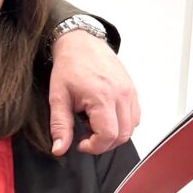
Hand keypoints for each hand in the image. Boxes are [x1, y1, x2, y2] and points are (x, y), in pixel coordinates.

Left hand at [49, 30, 139, 155]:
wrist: (80, 43)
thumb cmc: (69, 66)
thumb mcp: (58, 97)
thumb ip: (60, 125)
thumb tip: (59, 149)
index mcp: (102, 97)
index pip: (109, 135)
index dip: (94, 146)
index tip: (80, 143)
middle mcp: (122, 95)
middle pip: (123, 135)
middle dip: (103, 143)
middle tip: (85, 136)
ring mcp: (130, 92)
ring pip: (131, 128)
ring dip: (114, 134)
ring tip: (93, 124)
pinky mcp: (133, 90)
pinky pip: (135, 116)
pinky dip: (122, 123)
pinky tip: (104, 117)